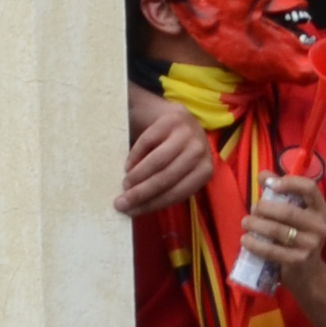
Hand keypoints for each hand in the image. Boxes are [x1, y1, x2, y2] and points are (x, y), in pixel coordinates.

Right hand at [117, 89, 215, 216]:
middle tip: (121, 202)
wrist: (164, 114)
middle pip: (167, 177)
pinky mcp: (171, 118)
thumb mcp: (175, 171)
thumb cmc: (170, 150)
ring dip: (137, 177)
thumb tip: (135, 210)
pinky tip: (127, 166)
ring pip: (158, 162)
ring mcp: (187, 132)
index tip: (131, 212)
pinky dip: (135, 156)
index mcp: (204, 170)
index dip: (153, 204)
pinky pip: (148, 142)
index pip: (178, 193)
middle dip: (142, 193)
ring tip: (124, 185)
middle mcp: (200, 150)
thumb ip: (164, 188)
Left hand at [240, 172, 325, 286]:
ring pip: (277, 231)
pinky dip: (255, 244)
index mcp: (320, 210)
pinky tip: (245, 240)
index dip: (289, 183)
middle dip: (265, 208)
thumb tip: (262, 175)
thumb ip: (281, 193)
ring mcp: (310, 245)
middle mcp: (319, 226)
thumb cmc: (299, 238)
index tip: (270, 185)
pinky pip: (271, 250)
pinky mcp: (297, 261)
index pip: (309, 188)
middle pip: (288, 211)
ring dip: (256, 224)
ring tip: (246, 222)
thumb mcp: (296, 214)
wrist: (309, 275)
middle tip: (253, 208)